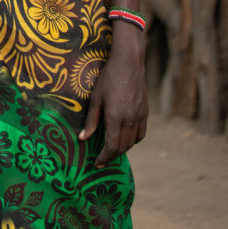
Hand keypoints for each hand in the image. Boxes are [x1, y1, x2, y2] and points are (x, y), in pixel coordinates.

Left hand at [79, 34, 147, 166]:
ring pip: (132, 143)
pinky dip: (133, 141)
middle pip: (122, 147)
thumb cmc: (108, 79)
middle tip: (102, 159)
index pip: (111, 146)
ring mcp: (139, 117)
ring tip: (112, 149)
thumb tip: (82, 139)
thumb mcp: (96, 98)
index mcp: (115, 117)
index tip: (97, 164)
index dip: (104, 158)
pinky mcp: (145, 113)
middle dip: (111, 156)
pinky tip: (125, 138)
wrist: (129, 64)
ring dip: (122, 149)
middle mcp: (129, 120)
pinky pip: (141, 134)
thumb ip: (90, 120)